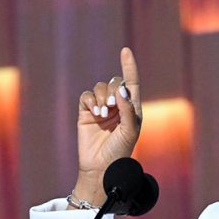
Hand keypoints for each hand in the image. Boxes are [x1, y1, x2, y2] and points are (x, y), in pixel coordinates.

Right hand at [73, 47, 141, 205]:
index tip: (125, 51)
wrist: (101, 167)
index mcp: (132, 108)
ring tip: (103, 114)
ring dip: (102, 97)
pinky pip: (87, 97)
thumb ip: (128, 109)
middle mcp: (117, 105)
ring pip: (100, 88)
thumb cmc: (120, 151)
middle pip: (115, 82)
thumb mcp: (130, 130)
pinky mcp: (86, 113)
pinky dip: (91, 101)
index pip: (132, 82)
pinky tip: (94, 113)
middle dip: (114, 90)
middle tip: (113, 107)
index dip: (129, 66)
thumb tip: (122, 89)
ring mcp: (101, 108)